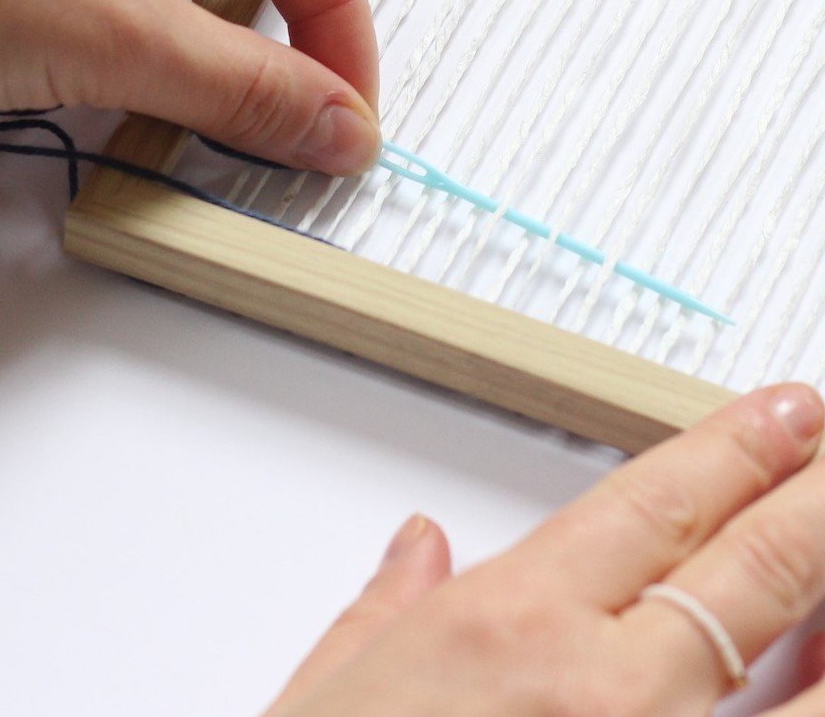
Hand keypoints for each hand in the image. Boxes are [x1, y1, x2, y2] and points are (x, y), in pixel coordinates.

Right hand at [268, 383, 824, 716]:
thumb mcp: (326, 693)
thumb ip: (384, 608)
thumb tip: (416, 544)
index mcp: (505, 627)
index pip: (652, 503)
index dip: (732, 447)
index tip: (783, 415)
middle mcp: (598, 693)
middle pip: (751, 570)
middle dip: (817, 502)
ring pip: (803, 691)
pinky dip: (804, 714)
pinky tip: (818, 688)